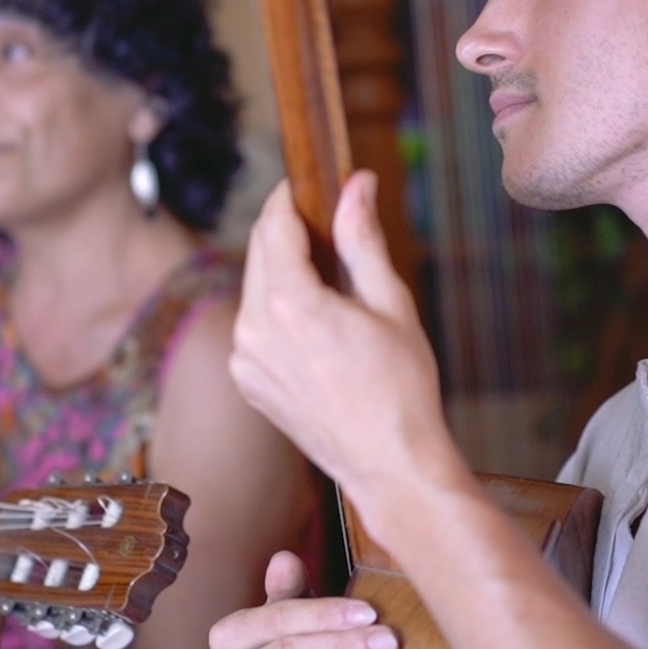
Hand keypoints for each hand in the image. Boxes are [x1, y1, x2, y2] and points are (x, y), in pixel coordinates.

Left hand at [228, 173, 447, 496]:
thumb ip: (363, 240)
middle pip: (258, 252)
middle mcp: (255, 331)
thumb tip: (355, 184)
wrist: (389, 464)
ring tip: (327, 279)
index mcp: (291, 305)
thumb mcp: (390, 304)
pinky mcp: (247, 381)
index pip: (273, 225)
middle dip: (285, 229)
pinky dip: (276, 311)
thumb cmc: (402, 389)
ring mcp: (245, 360)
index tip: (306, 184)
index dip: (288, 197)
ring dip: (280, 271)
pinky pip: (253, 327)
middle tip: (323, 222)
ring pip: (253, 289)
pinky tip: (315, 324)